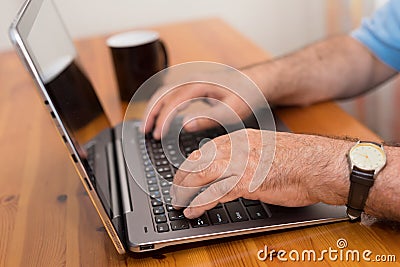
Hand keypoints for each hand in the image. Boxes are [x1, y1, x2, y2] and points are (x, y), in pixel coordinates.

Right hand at [142, 66, 267, 138]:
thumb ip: (209, 118)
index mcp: (200, 84)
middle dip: (151, 112)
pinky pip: (173, 93)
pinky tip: (162, 116)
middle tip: (144, 131)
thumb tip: (184, 126)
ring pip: (166, 92)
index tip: (158, 135)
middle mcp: (193, 79)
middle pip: (163, 93)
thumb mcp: (232, 110)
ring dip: (154, 108)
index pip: (173, 101)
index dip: (162, 118)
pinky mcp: (195, 86)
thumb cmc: (247, 94)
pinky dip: (163, 104)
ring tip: (147, 126)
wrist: (258, 81)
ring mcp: (193, 81)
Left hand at [170, 130, 350, 218]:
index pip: (207, 149)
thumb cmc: (300, 159)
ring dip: (186, 190)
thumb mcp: (267, 150)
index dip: (192, 162)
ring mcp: (241, 164)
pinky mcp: (246, 182)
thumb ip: (248, 155)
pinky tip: (193, 211)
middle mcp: (238, 148)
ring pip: (202, 174)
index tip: (185, 172)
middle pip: (200, 160)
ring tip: (177, 201)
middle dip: (183, 176)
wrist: (318, 164)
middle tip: (176, 189)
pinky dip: (200, 204)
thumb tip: (235, 165)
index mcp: (242, 139)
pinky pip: (215, 193)